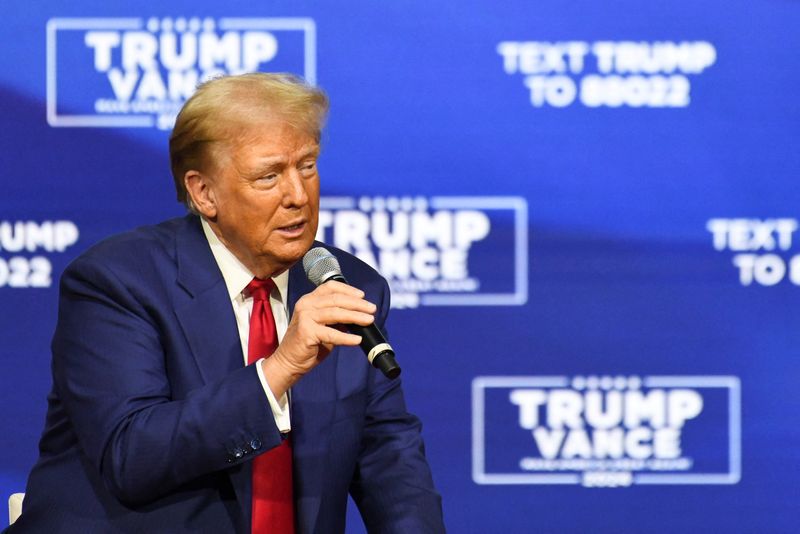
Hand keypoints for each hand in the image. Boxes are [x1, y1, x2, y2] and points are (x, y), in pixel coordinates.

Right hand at [261, 281, 375, 396]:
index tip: (362, 295)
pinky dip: (346, 337)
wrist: (289, 361)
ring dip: (355, 316)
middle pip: (336, 299)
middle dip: (357, 304)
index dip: (348, 289)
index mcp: (309, 300)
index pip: (330, 287)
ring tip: (369, 320)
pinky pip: (332, 333)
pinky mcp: (306, 332)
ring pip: (336, 313)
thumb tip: (359, 315)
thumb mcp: (323, 325)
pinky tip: (357, 340)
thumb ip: (336, 317)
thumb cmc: (308, 343)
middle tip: (372, 309)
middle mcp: (306, 304)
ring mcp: (305, 317)